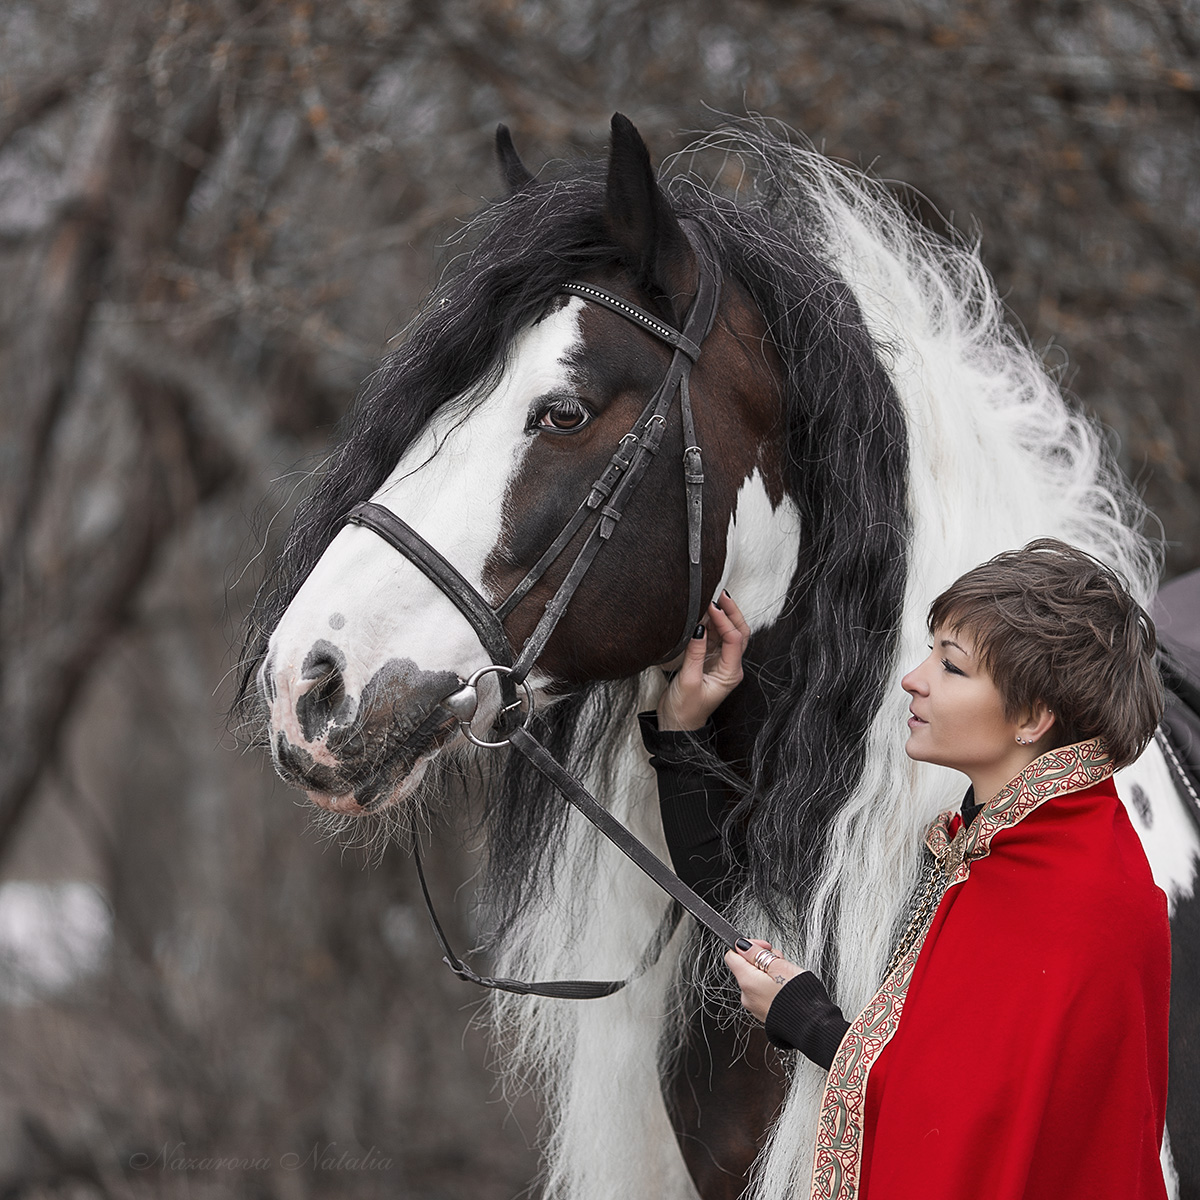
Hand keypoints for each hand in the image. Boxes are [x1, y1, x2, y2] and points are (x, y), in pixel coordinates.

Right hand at [657, 592, 749, 730]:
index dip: (724, 620)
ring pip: (728, 633)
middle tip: (719, 594)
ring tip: (709, 601)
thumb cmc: (685, 710)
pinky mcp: (709, 661)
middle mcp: (730, 666)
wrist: (677, 727)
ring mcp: (720, 663)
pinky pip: (715, 638)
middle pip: (739, 632)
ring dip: (721, 617)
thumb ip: (695, 652)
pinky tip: (702, 615)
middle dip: (731, 612)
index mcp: (730, 673)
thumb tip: (700, 627)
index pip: (734, 638)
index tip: (710, 606)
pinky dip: (711, 625)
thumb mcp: (688, 680)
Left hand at [724, 939, 802, 1023]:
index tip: (764, 946)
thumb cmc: (799, 997)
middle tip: (780, 961)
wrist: (812, 1024)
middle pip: (746, 967)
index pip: (732, 955)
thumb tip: (741, 945)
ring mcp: (755, 1006)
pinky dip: (771, 986)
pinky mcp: (764, 1012)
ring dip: (768, 972)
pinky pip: (762, 992)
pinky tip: (785, 987)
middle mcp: (746, 996)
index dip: (747, 946)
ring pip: (756, 979)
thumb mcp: (779, 966)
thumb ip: (756, 953)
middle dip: (762, 959)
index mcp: (747, 982)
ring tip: (786, 975)